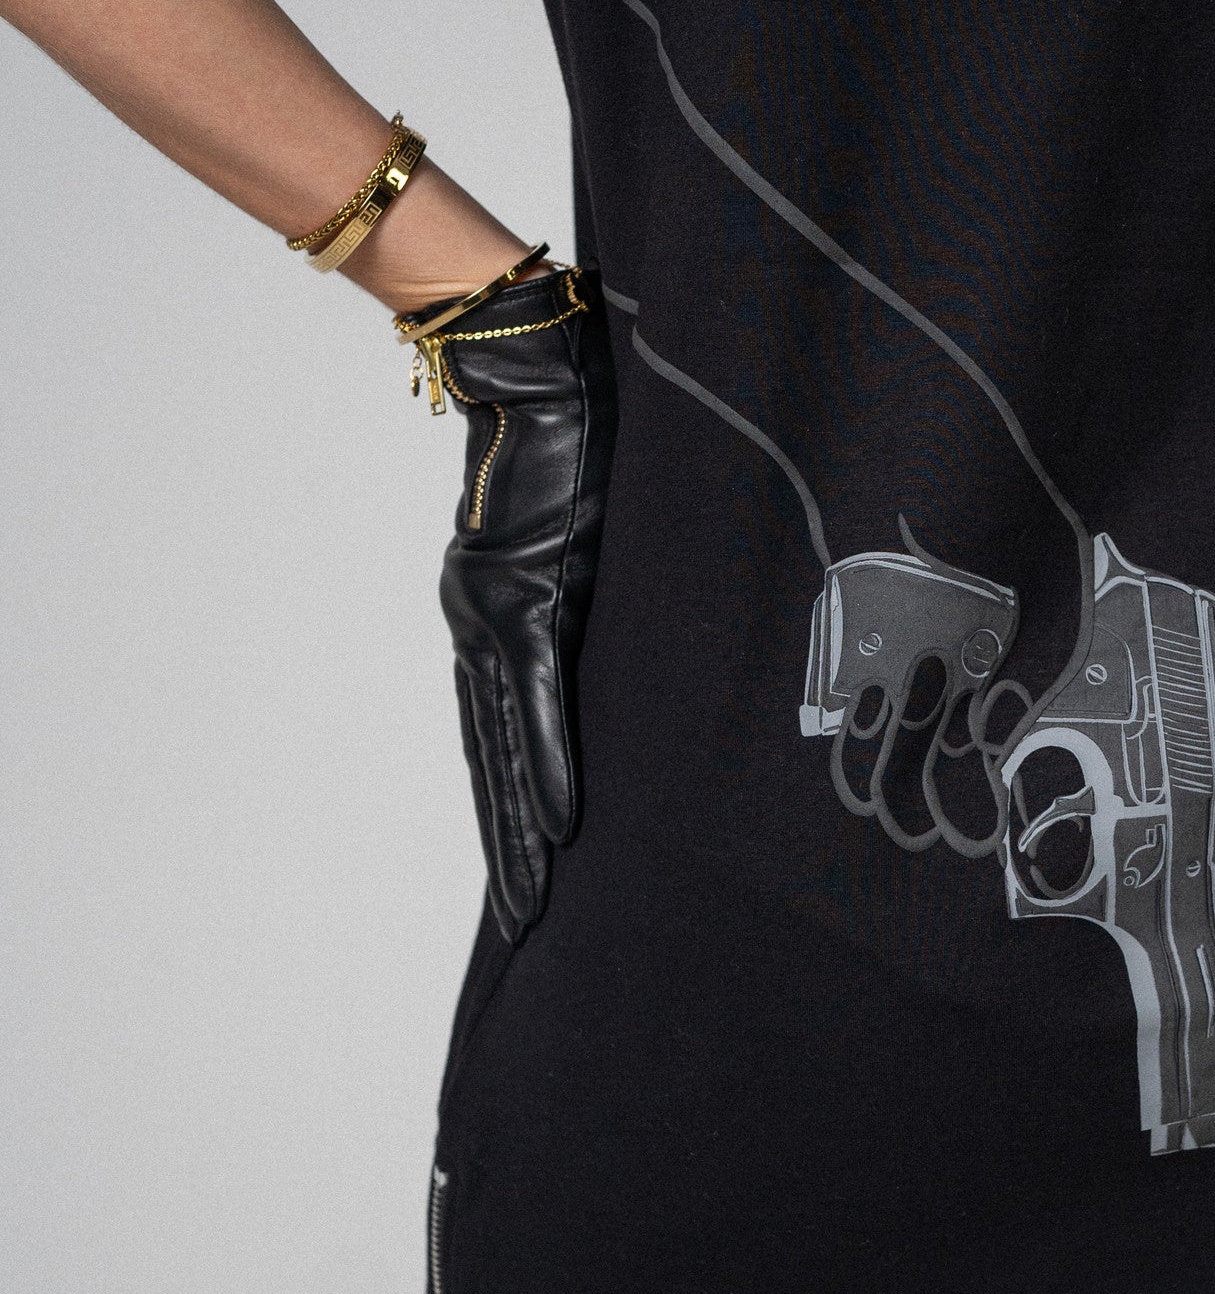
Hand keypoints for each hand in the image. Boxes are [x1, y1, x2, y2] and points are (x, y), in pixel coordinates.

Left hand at [428, 270, 618, 940]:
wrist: (543, 369)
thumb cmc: (578, 436)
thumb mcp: (592, 537)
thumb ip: (598, 595)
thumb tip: (651, 639)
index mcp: (501, 618)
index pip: (500, 734)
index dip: (510, 806)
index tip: (525, 871)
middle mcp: (484, 629)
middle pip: (493, 761)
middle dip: (508, 847)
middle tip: (524, 924)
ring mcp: (494, 620)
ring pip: (502, 750)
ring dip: (520, 831)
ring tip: (532, 901)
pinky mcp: (517, 605)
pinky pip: (530, 706)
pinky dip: (544, 766)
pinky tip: (558, 827)